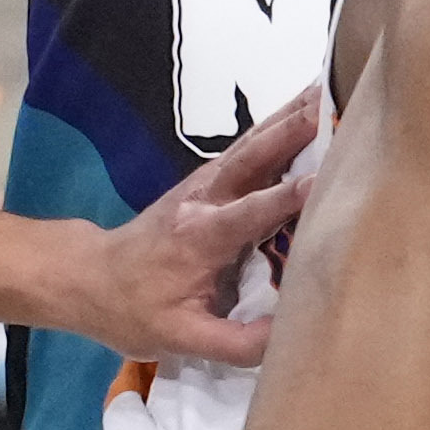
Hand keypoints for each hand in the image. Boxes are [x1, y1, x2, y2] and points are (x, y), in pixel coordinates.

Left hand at [79, 89, 315, 363]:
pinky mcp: (209, 180)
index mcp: (201, 236)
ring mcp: (206, 184)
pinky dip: (280, 124)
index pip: (251, 212)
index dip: (287, 198)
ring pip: (254, 142)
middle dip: (295, 130)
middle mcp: (206, 199)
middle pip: (255, 156)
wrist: (91, 277)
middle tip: (338, 103)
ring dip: (292, 115)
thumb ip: (236, 343)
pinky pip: (251, 147)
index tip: (326, 179)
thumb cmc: (135, 310)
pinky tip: (307, 108)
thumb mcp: (180, 339)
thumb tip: (291, 336)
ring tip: (331, 86)